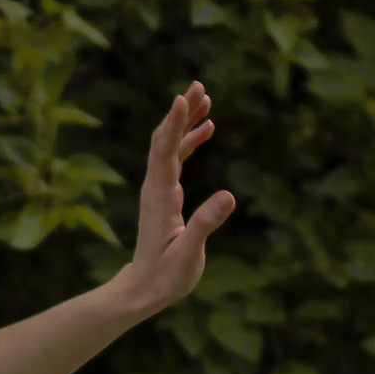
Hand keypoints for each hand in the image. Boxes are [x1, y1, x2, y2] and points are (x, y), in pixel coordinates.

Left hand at [110, 84, 234, 315]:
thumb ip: (205, 225)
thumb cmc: (166, 276)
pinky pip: (177, 159)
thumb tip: (229, 196)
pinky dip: (190, 141)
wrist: (145, 288)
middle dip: (181, 112)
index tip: (183, 97)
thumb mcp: (189, 255)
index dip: (174, 124)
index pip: (164, 152)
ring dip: (186, 121)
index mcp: (160, 198)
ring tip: (205, 96)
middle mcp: (156, 187)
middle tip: (198, 85)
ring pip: (170, 146)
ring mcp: (160, 189)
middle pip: (165, 140)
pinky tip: (207, 128)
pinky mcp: (167, 194)